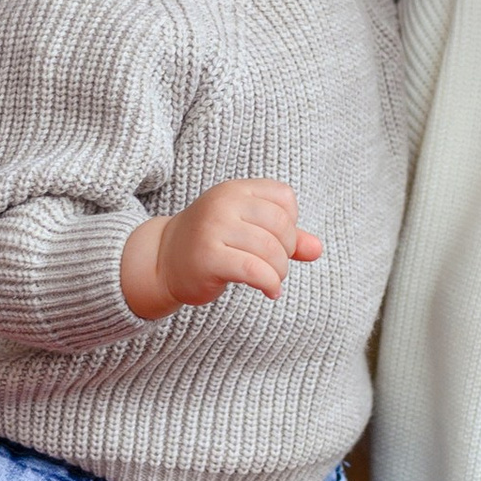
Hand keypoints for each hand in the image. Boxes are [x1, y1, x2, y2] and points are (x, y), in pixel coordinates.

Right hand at [121, 180, 319, 321]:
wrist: (163, 261)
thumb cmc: (212, 243)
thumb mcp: (248, 231)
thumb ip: (285, 237)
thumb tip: (317, 249)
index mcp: (235, 189)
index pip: (284, 198)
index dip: (291, 223)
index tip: (277, 242)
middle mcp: (223, 203)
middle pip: (281, 225)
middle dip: (287, 251)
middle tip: (276, 266)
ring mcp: (213, 229)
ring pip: (270, 251)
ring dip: (279, 272)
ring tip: (271, 280)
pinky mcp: (208, 257)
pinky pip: (254, 271)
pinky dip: (270, 284)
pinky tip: (269, 291)